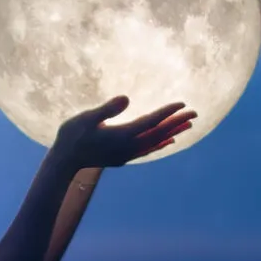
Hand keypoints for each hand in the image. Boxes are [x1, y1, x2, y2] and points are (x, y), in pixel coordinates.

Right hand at [52, 95, 193, 168]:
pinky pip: (149, 150)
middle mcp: (129, 146)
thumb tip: (127, 98)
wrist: (65, 161)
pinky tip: (170, 140)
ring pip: (156, 142)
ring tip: (189, 125)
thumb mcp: (87, 118)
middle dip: (177, 122)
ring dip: (173, 132)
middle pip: (159, 133)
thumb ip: (108, 109)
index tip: (183, 103)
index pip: (151, 122)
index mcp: (123, 135)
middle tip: (195, 113)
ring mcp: (128, 154)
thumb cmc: (72, 136)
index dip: (167, 112)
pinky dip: (161, 144)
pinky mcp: (124, 157)